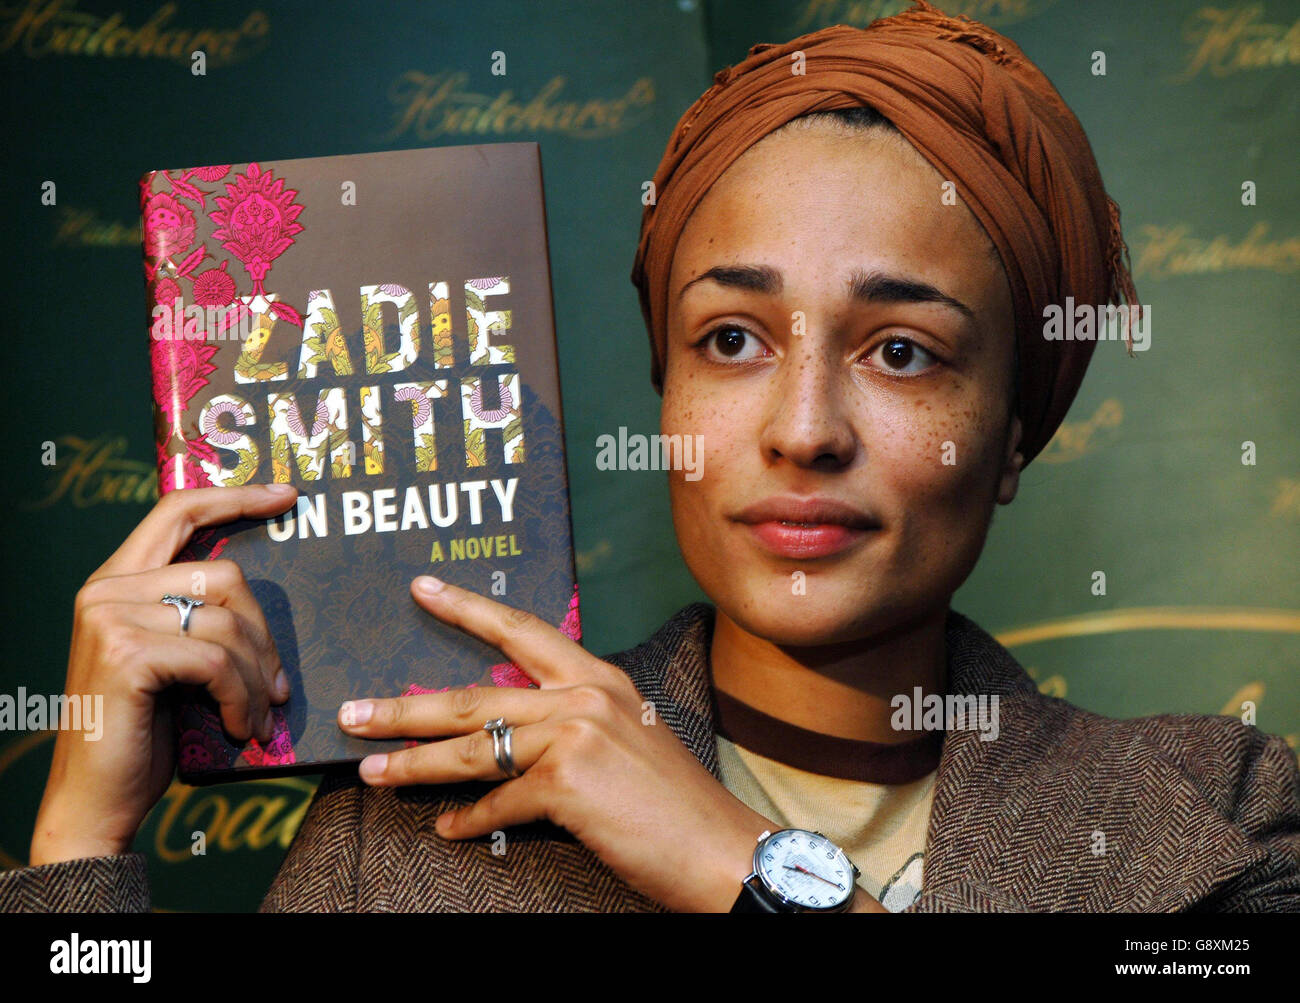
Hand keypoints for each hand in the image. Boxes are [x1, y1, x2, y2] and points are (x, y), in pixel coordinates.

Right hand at [29, 484, 297, 865]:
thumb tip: (265, 603)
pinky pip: (218, 659)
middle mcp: (106, 588)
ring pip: (228, 622)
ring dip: (258, 677)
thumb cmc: (145, 733)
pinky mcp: (126, 654)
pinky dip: (242, 697)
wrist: (97, 800)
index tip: (286, 495)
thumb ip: (198, 618)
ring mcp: (111, 617)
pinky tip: (242, 728)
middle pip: (226, 575)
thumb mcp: (175, 662)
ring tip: (261, 715)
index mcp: (117, 580)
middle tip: (277, 686)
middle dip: (265, 635)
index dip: (235, 497)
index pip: (177, 511)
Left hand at [336, 574, 781, 911]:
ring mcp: (575, 736)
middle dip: (403, 706)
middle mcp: (584, 695)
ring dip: (412, 764)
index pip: (520, 631)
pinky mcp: (568, 783)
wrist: (720, 848)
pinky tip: (446, 827)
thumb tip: (502, 733)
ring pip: (470, 747)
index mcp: (598, 676)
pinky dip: (467, 819)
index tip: (420, 588)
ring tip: (371, 772)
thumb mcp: (625, 737)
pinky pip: (497, 802)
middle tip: (353, 713)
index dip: (465, 608)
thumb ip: (568, 722)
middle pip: (472, 695)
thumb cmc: (672, 801)